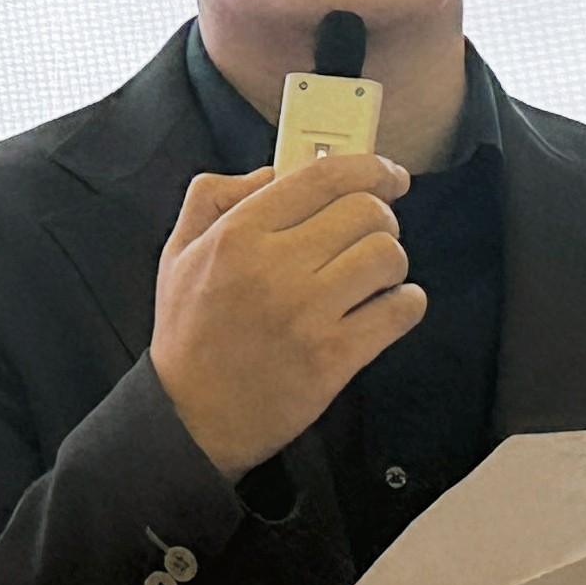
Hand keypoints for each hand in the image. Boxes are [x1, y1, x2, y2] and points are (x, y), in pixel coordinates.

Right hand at [151, 155, 424, 479]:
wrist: (190, 417)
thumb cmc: (190, 333)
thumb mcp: (180, 251)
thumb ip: (214, 196)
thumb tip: (273, 172)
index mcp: (238, 234)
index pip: (323, 177)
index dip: (369, 167)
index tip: (388, 174)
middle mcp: (274, 268)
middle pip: (366, 212)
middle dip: (381, 217)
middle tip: (372, 233)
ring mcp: (306, 315)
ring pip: (388, 256)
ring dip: (391, 262)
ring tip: (373, 275)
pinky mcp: (333, 358)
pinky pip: (399, 311)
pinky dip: (406, 303)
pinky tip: (387, 306)